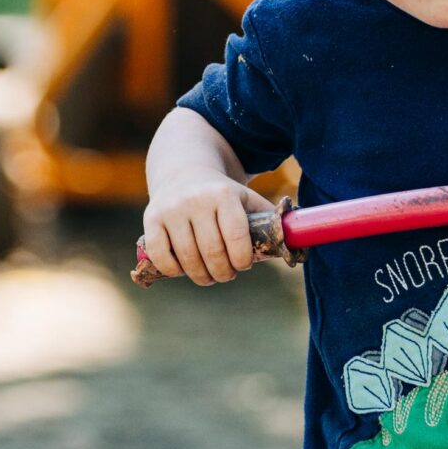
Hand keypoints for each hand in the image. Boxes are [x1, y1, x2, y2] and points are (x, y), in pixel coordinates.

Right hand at [142, 176, 275, 285]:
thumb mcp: (247, 199)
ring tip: (208, 276)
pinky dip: (174, 271)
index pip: (237, 237)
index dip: (242, 260)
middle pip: (212, 252)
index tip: (243, 265)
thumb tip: (296, 243)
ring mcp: (171, 209)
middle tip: (226, 275)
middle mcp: (196, 200)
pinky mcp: (151, 218)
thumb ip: (270, 220)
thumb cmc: (223, 196)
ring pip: (187, 258)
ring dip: (201, 276)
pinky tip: (183, 269)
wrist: (184, 172)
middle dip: (223, 272)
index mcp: (225, 194)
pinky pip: (161, 256)